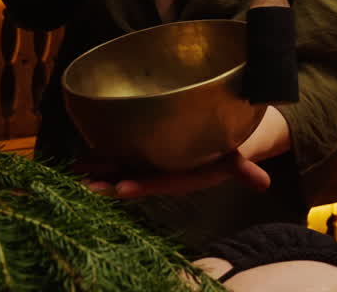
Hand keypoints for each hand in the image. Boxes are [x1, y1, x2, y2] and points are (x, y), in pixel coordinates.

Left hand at [83, 106, 291, 198]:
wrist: (216, 147)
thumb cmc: (225, 149)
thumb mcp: (236, 157)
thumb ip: (245, 169)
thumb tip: (264, 182)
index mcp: (181, 176)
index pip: (159, 182)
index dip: (142, 185)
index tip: (121, 189)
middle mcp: (162, 172)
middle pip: (133, 178)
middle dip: (108, 183)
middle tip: (83, 186)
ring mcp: (149, 163)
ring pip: (120, 168)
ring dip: (97, 171)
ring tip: (73, 172)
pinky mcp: (141, 153)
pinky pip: (116, 156)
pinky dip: (97, 158)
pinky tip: (77, 160)